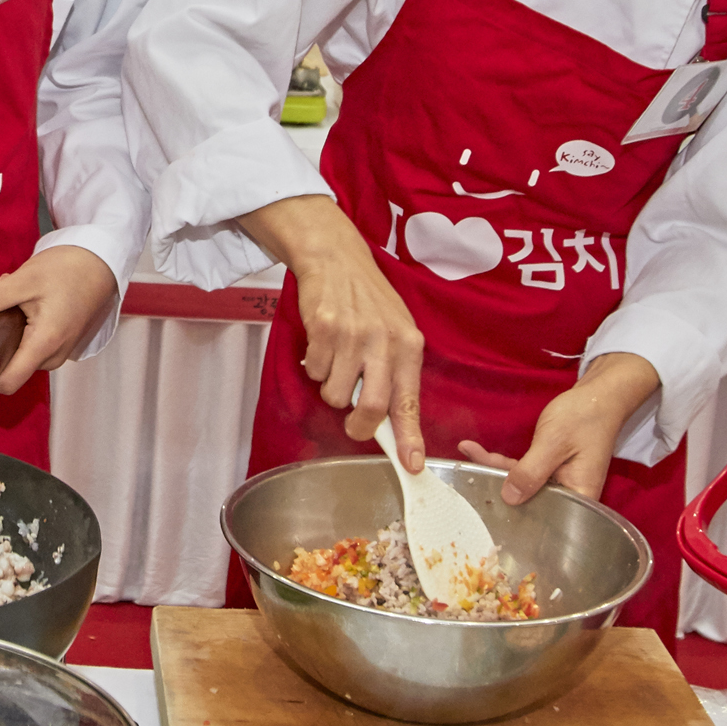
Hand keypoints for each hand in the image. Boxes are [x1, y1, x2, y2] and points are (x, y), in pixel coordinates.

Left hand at [0, 246, 118, 395]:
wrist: (100, 263)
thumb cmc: (67, 269)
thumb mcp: (23, 280)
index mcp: (44, 344)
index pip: (7, 382)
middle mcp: (52, 356)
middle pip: (8, 366)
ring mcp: (58, 352)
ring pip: (17, 354)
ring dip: (6, 331)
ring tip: (13, 298)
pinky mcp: (59, 345)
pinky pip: (30, 346)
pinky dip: (19, 328)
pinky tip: (24, 303)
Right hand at [240, 194, 423, 466]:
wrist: (337, 260)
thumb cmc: (369, 302)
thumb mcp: (395, 332)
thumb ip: (395, 373)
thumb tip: (391, 424)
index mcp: (409, 346)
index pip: (410, 401)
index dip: (410, 438)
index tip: (412, 465)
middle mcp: (385, 342)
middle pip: (372, 407)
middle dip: (359, 426)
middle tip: (353, 425)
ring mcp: (353, 336)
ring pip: (336, 394)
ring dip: (331, 386)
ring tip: (336, 360)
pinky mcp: (324, 330)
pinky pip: (314, 372)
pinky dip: (314, 366)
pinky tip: (323, 344)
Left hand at [455, 355, 659, 504]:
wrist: (599, 396)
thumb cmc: (582, 419)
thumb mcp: (553, 443)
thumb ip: (531, 472)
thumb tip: (509, 499)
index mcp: (579, 498)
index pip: (545, 518)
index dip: (515, 517)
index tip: (483, 509)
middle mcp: (569, 496)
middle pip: (529, 501)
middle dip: (495, 491)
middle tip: (463, 478)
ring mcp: (558, 483)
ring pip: (521, 484)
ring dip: (492, 470)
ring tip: (465, 454)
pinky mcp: (549, 470)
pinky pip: (522, 471)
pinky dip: (501, 462)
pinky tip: (475, 449)